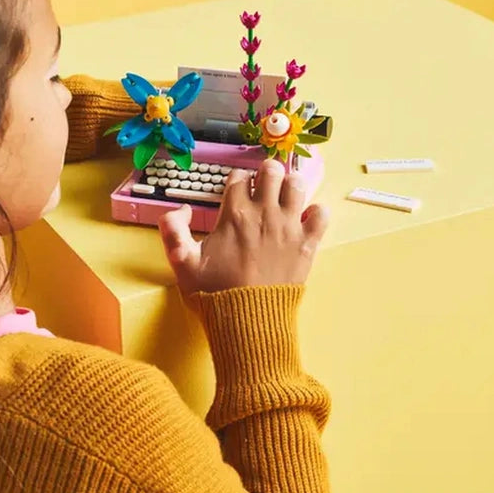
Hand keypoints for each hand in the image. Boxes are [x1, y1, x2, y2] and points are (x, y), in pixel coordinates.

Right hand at [157, 159, 329, 297]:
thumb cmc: (215, 293)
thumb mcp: (182, 262)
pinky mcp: (307, 244)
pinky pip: (321, 214)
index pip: (238, 177)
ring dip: (290, 186)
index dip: (236, 180)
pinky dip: (315, 212)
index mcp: (234, 214)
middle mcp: (264, 213)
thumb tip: (181, 210)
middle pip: (271, 171)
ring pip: (297, 184)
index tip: (236, 190)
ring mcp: (289, 227)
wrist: (247, 321)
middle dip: (265, 174)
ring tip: (283, 197)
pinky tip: (304, 219)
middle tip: (262, 187)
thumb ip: (172, 230)